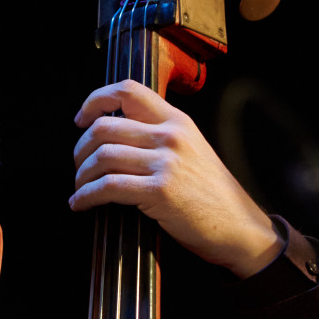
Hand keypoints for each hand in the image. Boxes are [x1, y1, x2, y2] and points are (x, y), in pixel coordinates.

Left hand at [70, 79, 279, 276]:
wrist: (239, 227)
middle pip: (104, 127)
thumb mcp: (192, 151)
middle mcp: (170, 136)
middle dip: (81, 149)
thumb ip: (160, 138)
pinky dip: (86, 196)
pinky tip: (81, 204)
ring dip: (81, 176)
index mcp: (177, 121)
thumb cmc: (212, 196)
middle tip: (79, 166)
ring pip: (102, 156)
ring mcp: (166, 163)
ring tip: (79, 189)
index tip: (82, 119)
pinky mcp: (160, 191)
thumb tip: (117, 138)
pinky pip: (108, 187)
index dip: (95, 101)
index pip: (128, 91)